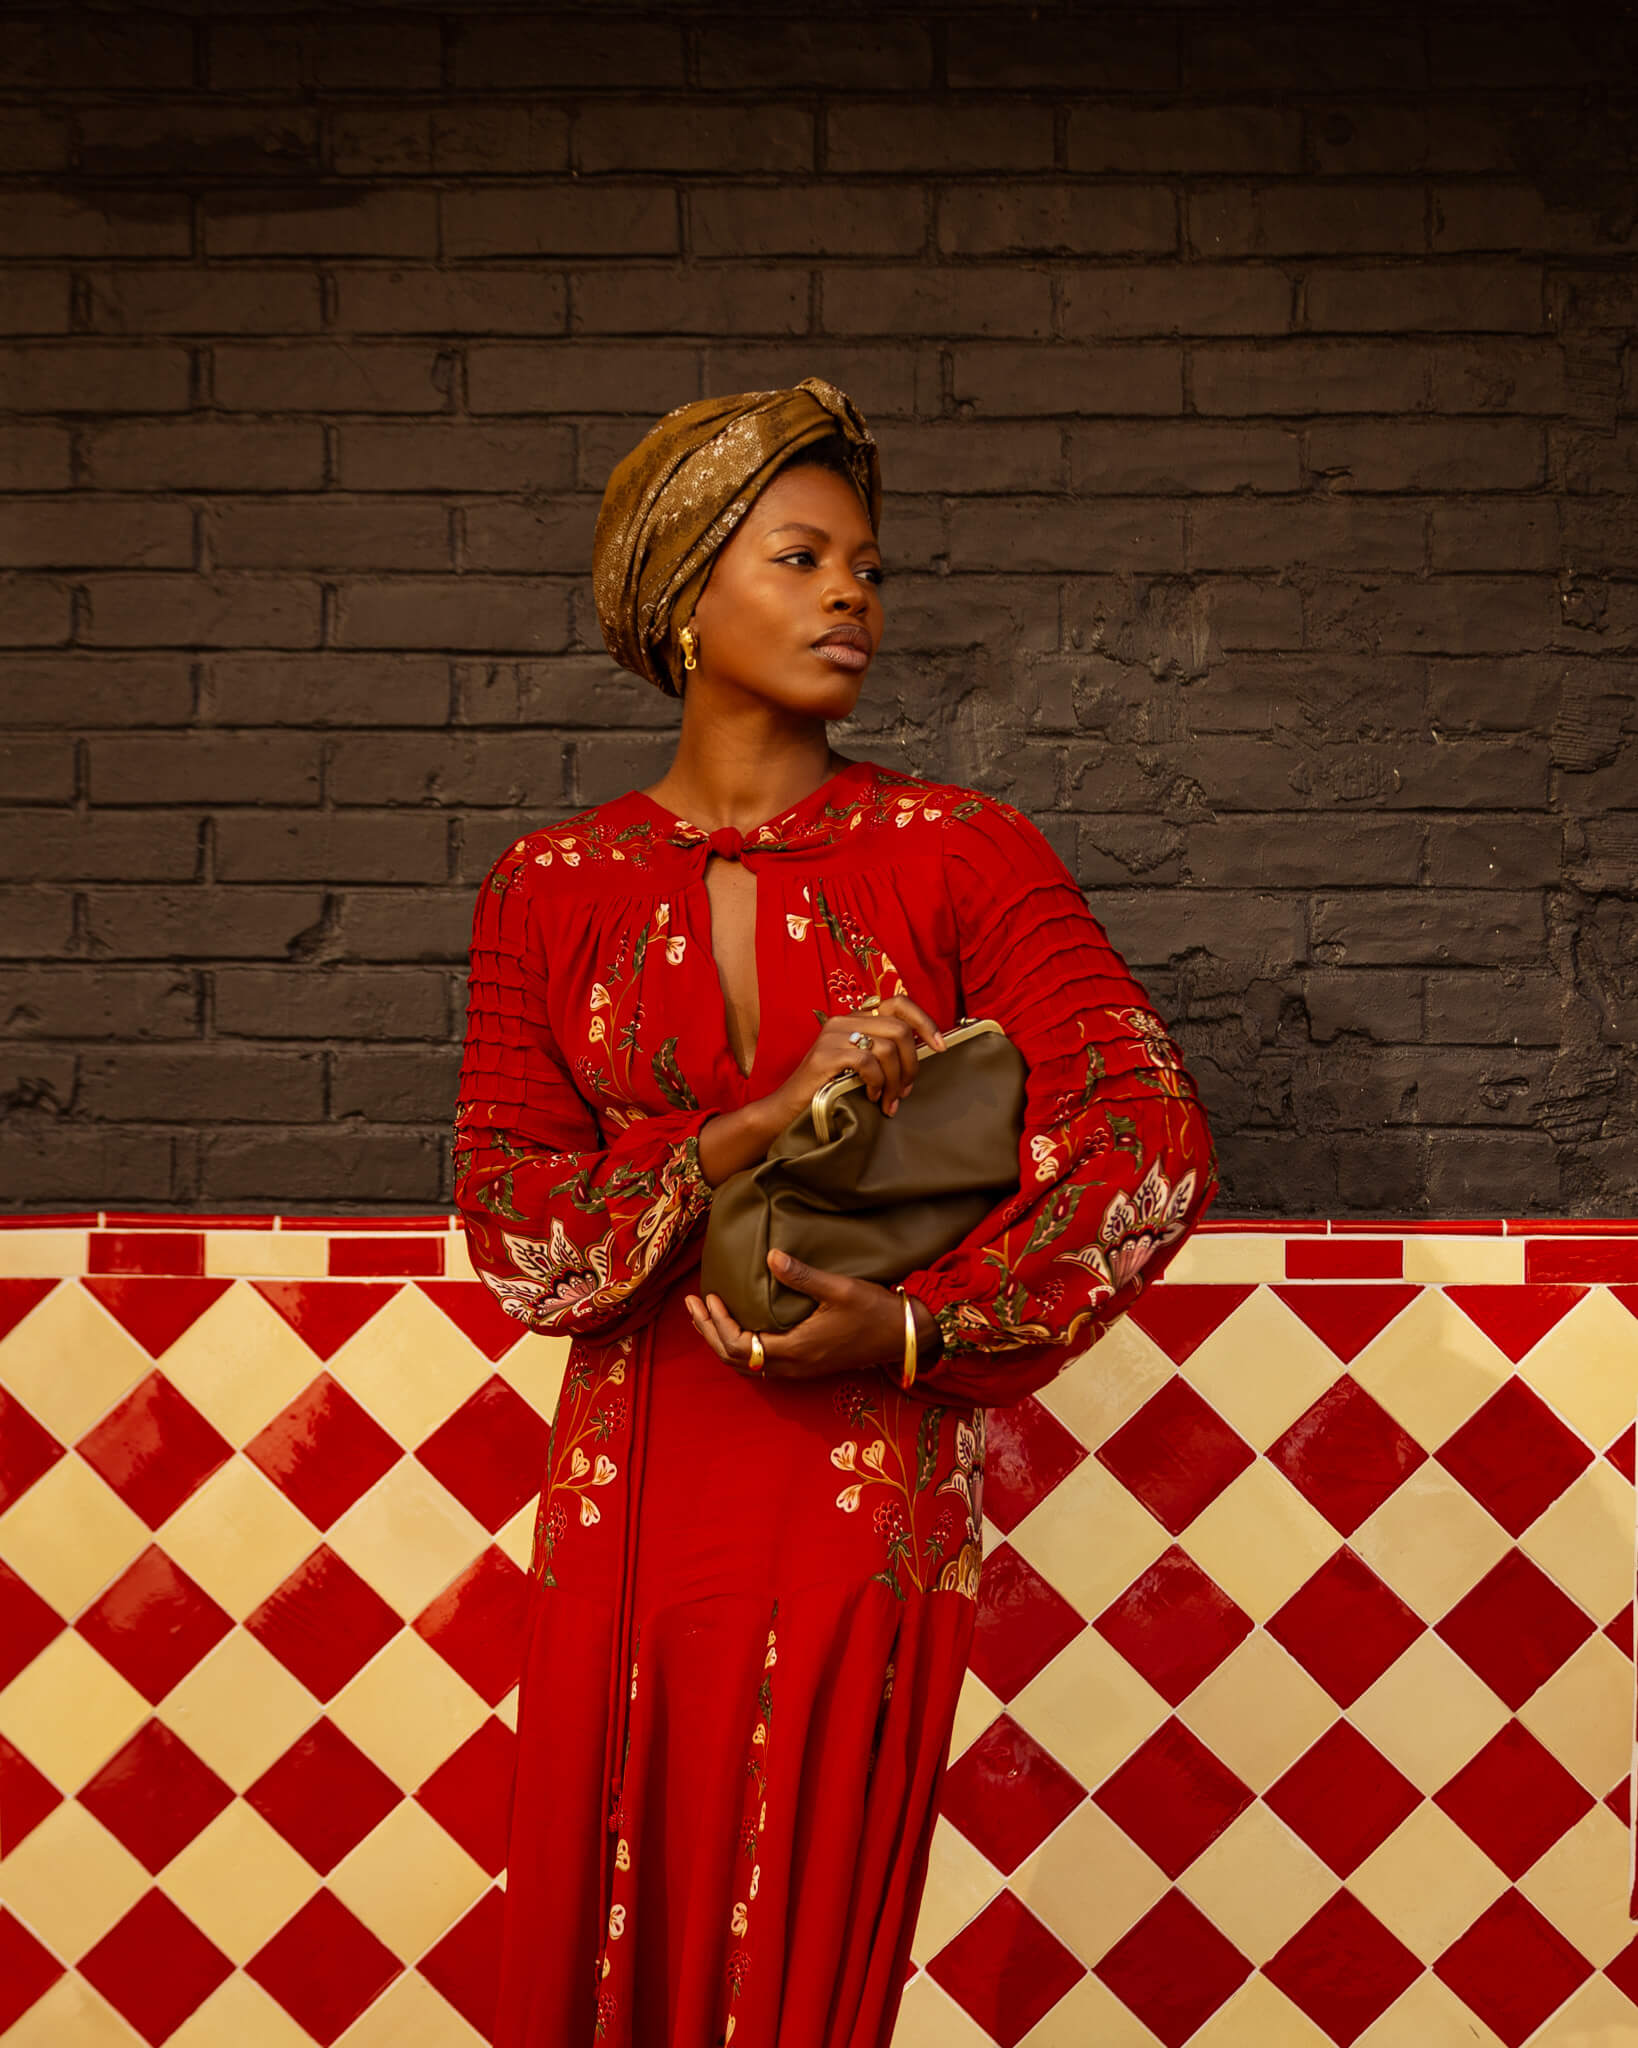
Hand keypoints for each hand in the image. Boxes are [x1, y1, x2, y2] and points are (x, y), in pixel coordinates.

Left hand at [686, 1248, 905, 1382]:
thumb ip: (802, 1275)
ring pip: (747, 1365)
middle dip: (709, 1333)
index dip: (718, 1323)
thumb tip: (770, 1256)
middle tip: (692, 1306)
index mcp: (796, 1350)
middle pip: (735, 1360)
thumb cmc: (875, 1311)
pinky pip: (761, 1365)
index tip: (709, 1296)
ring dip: (722, 1342)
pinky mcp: (807, 1366)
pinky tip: (739, 1328)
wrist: (906, 1336)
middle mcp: (793, 1367)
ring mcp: (800, 1371)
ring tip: (706, 1318)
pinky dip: (741, 1349)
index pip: (739, 1345)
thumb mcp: (840, 1288)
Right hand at [759, 994, 946, 1129]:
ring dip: (895, 1080)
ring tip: (888, 1100)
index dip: (925, 1022)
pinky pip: (868, 1062)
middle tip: (906, 1090)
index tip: (940, 1047)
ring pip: (887, 1048)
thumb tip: (921, 1059)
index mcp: (856, 1019)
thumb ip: (884, 1054)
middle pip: (900, 1030)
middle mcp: (845, 1020)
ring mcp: (834, 1035)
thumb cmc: (829, 1090)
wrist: (788, 1109)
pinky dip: (876, 1082)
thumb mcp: (861, 1066)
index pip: (899, 1003)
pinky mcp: (826, 1055)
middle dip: (912, 1065)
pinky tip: (870, 1096)